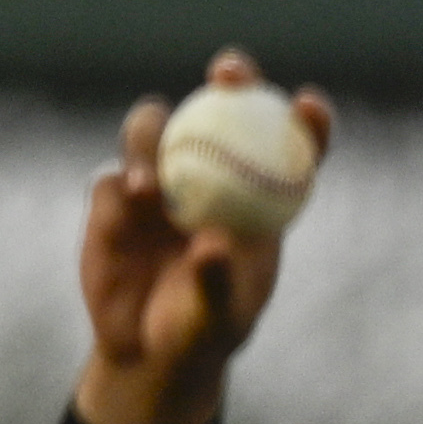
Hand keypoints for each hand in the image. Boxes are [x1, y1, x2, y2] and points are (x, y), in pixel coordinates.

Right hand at [73, 54, 330, 423]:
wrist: (147, 350)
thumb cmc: (203, 333)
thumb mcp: (219, 316)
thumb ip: (219, 282)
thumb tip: (210, 245)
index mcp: (257, 202)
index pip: (291, 152)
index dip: (306, 123)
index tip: (310, 104)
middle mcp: (209, 178)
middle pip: (220, 111)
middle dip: (230, 81)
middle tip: (228, 73)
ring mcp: (158, 182)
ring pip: (153, 130)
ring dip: (153, 139)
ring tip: (152, 187)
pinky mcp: (112, 198)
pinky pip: (112, 178)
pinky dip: (122, 186)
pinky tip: (133, 205)